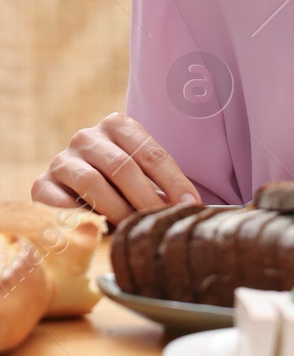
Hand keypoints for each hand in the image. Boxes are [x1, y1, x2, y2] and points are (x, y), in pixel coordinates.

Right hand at [32, 113, 202, 225]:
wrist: (69, 185)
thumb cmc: (117, 180)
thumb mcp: (140, 172)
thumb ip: (159, 183)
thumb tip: (189, 206)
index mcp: (118, 125)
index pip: (152, 154)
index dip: (174, 181)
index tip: (189, 205)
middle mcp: (87, 137)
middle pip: (123, 168)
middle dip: (147, 198)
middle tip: (160, 221)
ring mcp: (62, 159)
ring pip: (93, 183)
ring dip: (118, 209)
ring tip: (133, 228)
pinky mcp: (41, 184)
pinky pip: (62, 202)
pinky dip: (83, 216)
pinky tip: (98, 229)